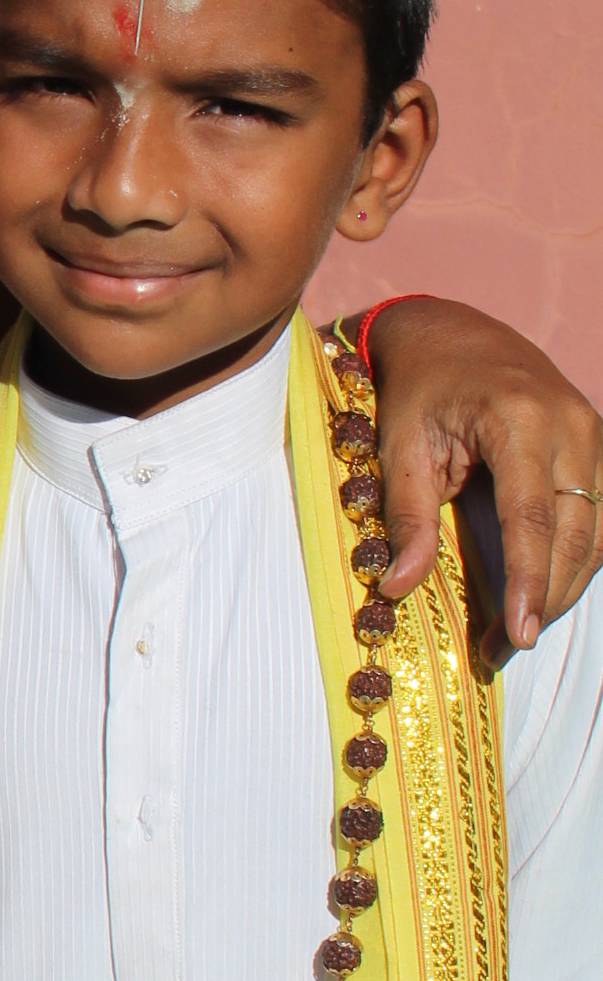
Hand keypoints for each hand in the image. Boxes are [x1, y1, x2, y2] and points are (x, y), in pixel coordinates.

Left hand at [366, 298, 602, 662]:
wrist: (449, 333)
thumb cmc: (418, 389)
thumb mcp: (398, 446)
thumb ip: (406, 517)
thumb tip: (398, 587)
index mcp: (519, 418)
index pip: (533, 517)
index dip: (529, 580)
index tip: (518, 633)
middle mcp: (570, 423)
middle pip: (575, 532)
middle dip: (547, 596)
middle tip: (508, 647)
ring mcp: (593, 431)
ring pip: (596, 530)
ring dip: (565, 585)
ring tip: (519, 630)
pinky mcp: (596, 445)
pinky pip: (599, 515)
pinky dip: (576, 557)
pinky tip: (544, 590)